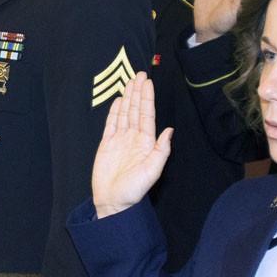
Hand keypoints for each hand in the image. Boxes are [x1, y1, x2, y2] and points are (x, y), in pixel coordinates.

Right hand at [91, 72, 171, 217]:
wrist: (113, 202)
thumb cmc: (134, 191)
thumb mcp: (152, 171)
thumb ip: (161, 150)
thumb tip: (170, 130)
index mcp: (145, 143)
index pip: (147, 115)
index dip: (147, 98)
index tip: (148, 82)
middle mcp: (133, 138)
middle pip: (136, 110)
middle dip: (138, 92)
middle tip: (140, 73)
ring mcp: (119, 140)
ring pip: (125, 113)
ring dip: (128, 97)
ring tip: (130, 81)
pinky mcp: (106, 144)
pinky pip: (111, 123)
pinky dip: (114, 111)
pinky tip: (118, 100)